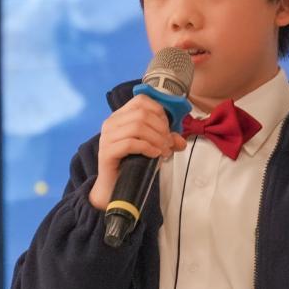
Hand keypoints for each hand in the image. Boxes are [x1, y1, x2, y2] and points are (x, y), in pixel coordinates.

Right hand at [87, 95, 185, 210]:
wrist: (114, 187)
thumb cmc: (131, 164)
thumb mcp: (152, 148)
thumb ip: (166, 141)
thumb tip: (182, 141)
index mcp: (120, 116)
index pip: (141, 100)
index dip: (158, 112)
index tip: (167, 128)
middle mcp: (111, 122)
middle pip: (142, 114)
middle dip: (161, 128)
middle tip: (168, 143)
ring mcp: (107, 137)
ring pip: (137, 127)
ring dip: (157, 139)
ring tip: (164, 151)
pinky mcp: (107, 151)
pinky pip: (130, 143)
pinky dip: (147, 148)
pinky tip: (155, 155)